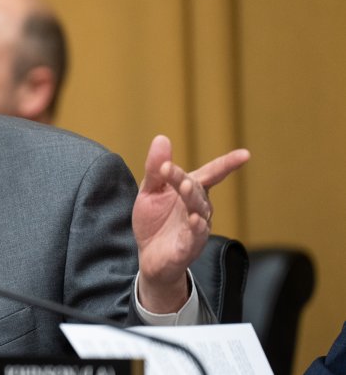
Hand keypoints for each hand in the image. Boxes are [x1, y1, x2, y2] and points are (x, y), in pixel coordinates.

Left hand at [133, 135, 249, 312]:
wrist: (149, 256)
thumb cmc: (154, 220)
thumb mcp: (150, 190)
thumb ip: (156, 168)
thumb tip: (161, 138)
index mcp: (190, 190)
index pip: (211, 174)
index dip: (227, 164)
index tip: (245, 154)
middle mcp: (199, 207)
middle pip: (196, 189)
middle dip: (185, 179)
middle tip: (173, 171)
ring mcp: (196, 227)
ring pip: (199, 210)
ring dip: (192, 198)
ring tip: (184, 187)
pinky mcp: (189, 246)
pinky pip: (196, 236)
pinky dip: (196, 228)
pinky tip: (194, 219)